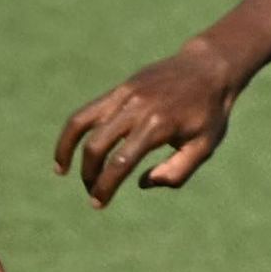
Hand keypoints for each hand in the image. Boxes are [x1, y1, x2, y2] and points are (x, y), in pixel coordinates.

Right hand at [55, 48, 241, 204]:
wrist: (208, 68)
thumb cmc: (209, 113)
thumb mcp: (205, 147)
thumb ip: (177, 171)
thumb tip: (143, 183)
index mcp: (159, 125)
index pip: (121, 161)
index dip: (105, 186)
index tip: (98, 203)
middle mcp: (137, 108)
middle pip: (97, 145)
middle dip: (89, 174)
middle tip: (93, 193)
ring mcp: (126, 95)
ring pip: (83, 123)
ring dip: (69, 150)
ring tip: (61, 170)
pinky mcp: (120, 89)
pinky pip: (89, 110)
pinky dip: (74, 130)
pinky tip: (71, 147)